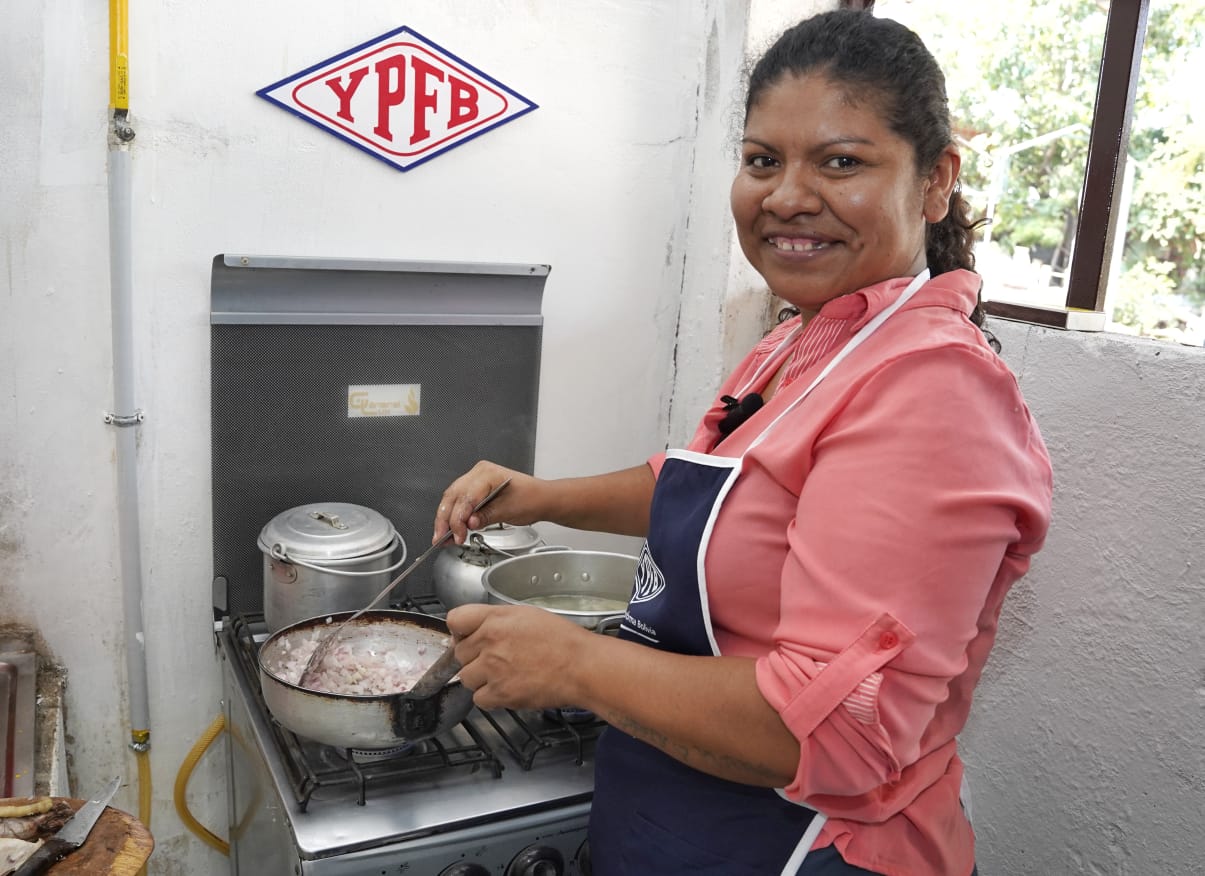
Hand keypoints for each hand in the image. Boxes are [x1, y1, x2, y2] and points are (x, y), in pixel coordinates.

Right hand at [432, 462, 544, 545]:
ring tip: (443, 537)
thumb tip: (468, 523)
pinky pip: (458, 501)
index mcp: (487, 474)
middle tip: (441, 538)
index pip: (465, 497)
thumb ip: (486, 516)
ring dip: (445, 519)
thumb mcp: (509, 510)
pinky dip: (453, 516)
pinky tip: (450, 530)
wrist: (542, 499)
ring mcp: (475, 480)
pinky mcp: (475, 490)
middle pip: (453, 496)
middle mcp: (478, 474)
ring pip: (452, 499)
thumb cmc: (532, 499)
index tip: (457, 536)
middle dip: (444, 520)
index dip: (458, 519)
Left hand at [446, 603, 594, 710]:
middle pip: (458, 653)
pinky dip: (490, 697)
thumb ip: (497, 620)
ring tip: (503, 675)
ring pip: (466, 677)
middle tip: (495, 659)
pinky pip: (479, 699)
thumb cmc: (562, 640)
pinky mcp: (499, 693)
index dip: (460, 630)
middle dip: (473, 657)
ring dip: (481, 679)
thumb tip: (476, 630)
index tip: (467, 637)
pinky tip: (507, 688)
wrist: (581, 666)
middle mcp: (490, 641)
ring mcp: (492, 669)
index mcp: (496, 618)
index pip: (455, 619)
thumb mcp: (527, 615)